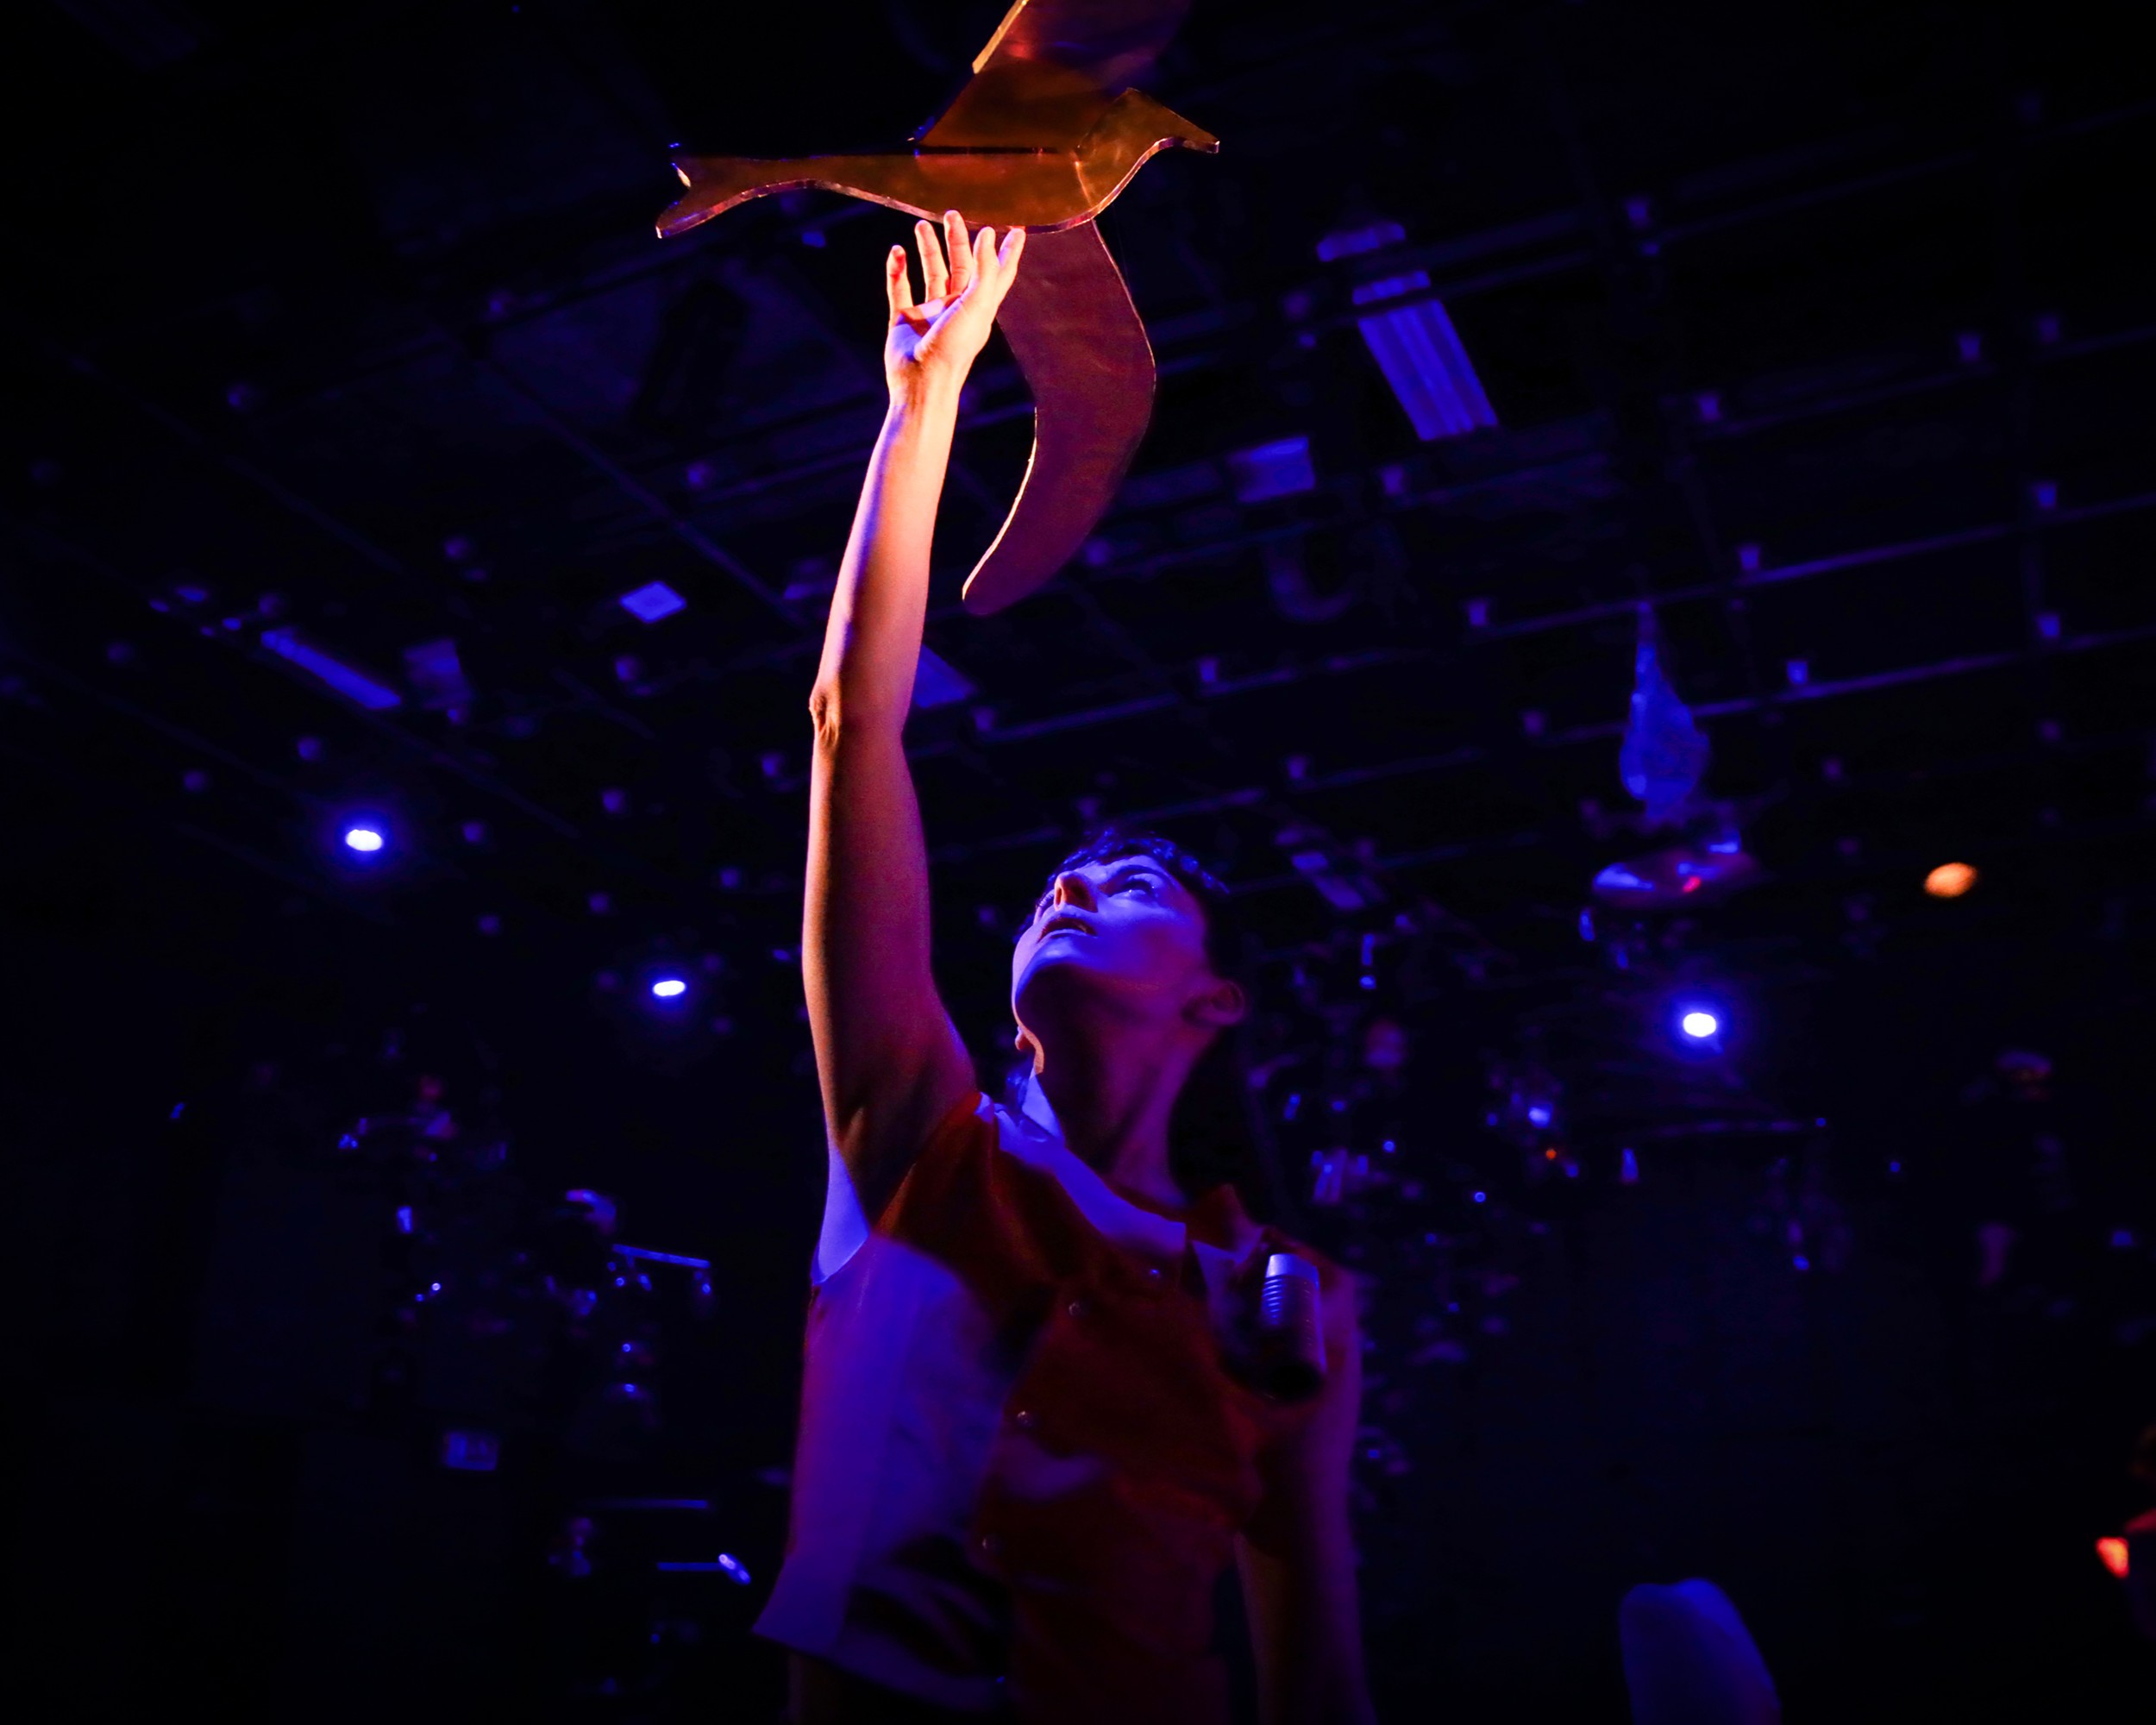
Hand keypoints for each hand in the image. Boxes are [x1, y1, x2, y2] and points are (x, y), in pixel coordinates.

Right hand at [884, 210, 1024, 400]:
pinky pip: (899, 288)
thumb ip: (983, 269)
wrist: (922, 381)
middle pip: (961, 265)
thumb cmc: (954, 348)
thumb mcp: (976, 305)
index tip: (1017, 229)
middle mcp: (956, 307)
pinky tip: (896, 252)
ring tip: (921, 225)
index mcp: (979, 306)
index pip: (998, 272)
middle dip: (958, 239)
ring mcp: (930, 313)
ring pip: (931, 272)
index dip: (1008, 252)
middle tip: (952, 214)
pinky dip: (897, 269)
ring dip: (927, 249)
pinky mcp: (904, 319)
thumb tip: (987, 234)